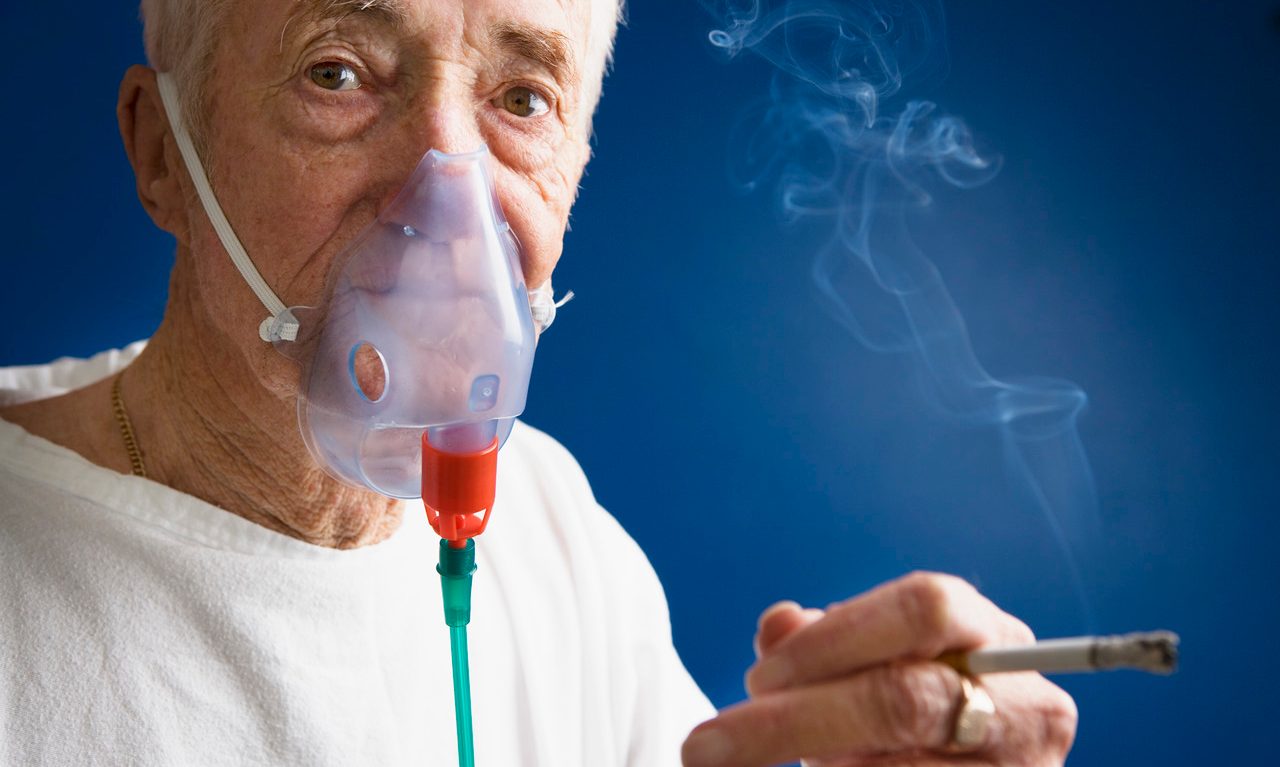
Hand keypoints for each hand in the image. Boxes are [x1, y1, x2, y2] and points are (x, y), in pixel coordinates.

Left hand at [681, 572, 1076, 766]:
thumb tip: (779, 625)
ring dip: (824, 764)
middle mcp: (1027, 704)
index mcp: (990, 633)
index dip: (833, 639)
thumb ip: (815, 643)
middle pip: (903, 698)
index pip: (923, 608)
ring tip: (787, 761)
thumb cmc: (898, 709)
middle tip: (708, 747)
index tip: (757, 677)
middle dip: (794, 722)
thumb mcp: (859, 666)